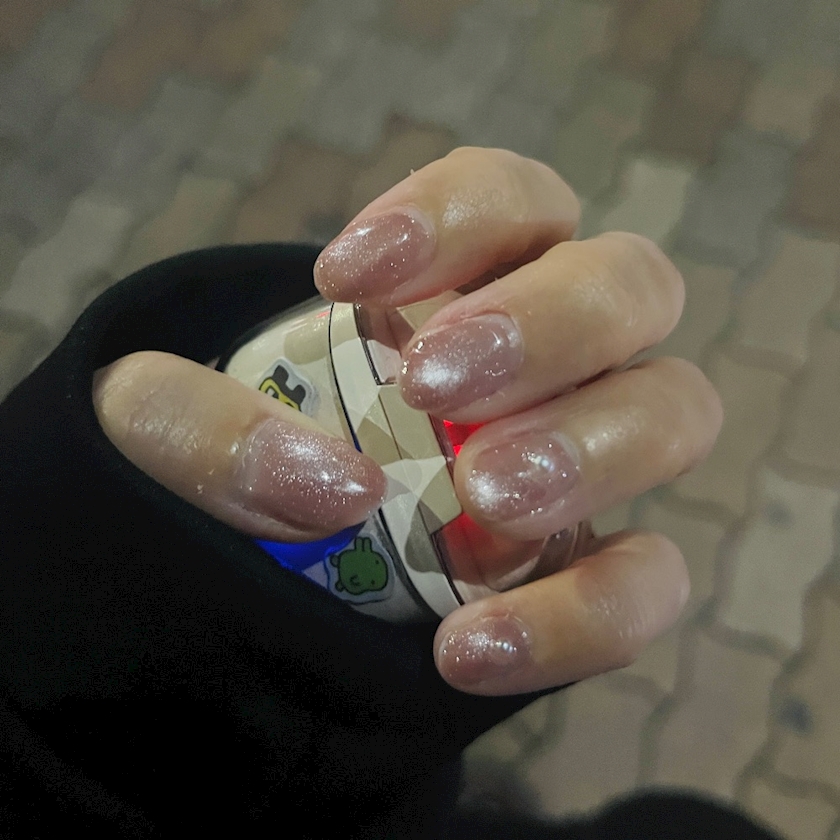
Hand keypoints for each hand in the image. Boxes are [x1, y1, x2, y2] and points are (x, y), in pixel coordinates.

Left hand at [93, 148, 720, 696]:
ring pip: (674, 409)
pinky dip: (582, 614)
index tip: (340, 278)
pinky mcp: (590, 568)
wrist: (258, 568)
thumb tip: (335, 487)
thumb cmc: (233, 454)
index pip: (513, 199)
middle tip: (438, 385)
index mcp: (473, 279)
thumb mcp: (164, 424)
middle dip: (549, 323)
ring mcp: (586, 458)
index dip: (453, 214)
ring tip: (482, 496)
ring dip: (591, 446)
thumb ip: (200, 428)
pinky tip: (464, 649)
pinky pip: (648, 580)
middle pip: (631, 284)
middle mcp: (554, 355)